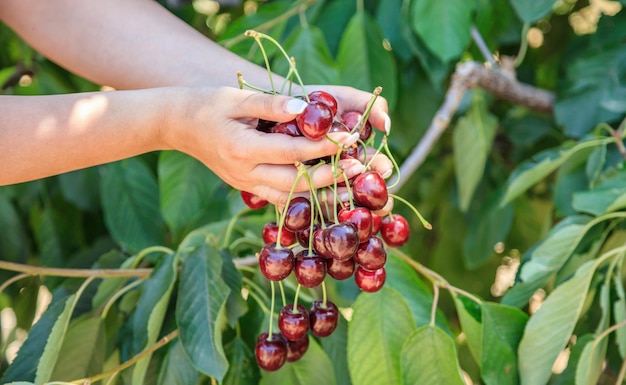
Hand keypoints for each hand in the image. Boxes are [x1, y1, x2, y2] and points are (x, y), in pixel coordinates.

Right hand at [162, 86, 392, 205]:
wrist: (178, 126)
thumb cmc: (208, 105)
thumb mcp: (236, 97)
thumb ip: (272, 104)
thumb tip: (306, 108)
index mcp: (242, 149)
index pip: (292, 152)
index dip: (324, 147)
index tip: (351, 140)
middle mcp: (245, 173)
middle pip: (295, 182)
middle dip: (331, 177)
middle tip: (362, 169)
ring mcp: (246, 185)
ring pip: (290, 198)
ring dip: (322, 195)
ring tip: (353, 188)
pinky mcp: (248, 188)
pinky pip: (280, 200)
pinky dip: (305, 200)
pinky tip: (327, 196)